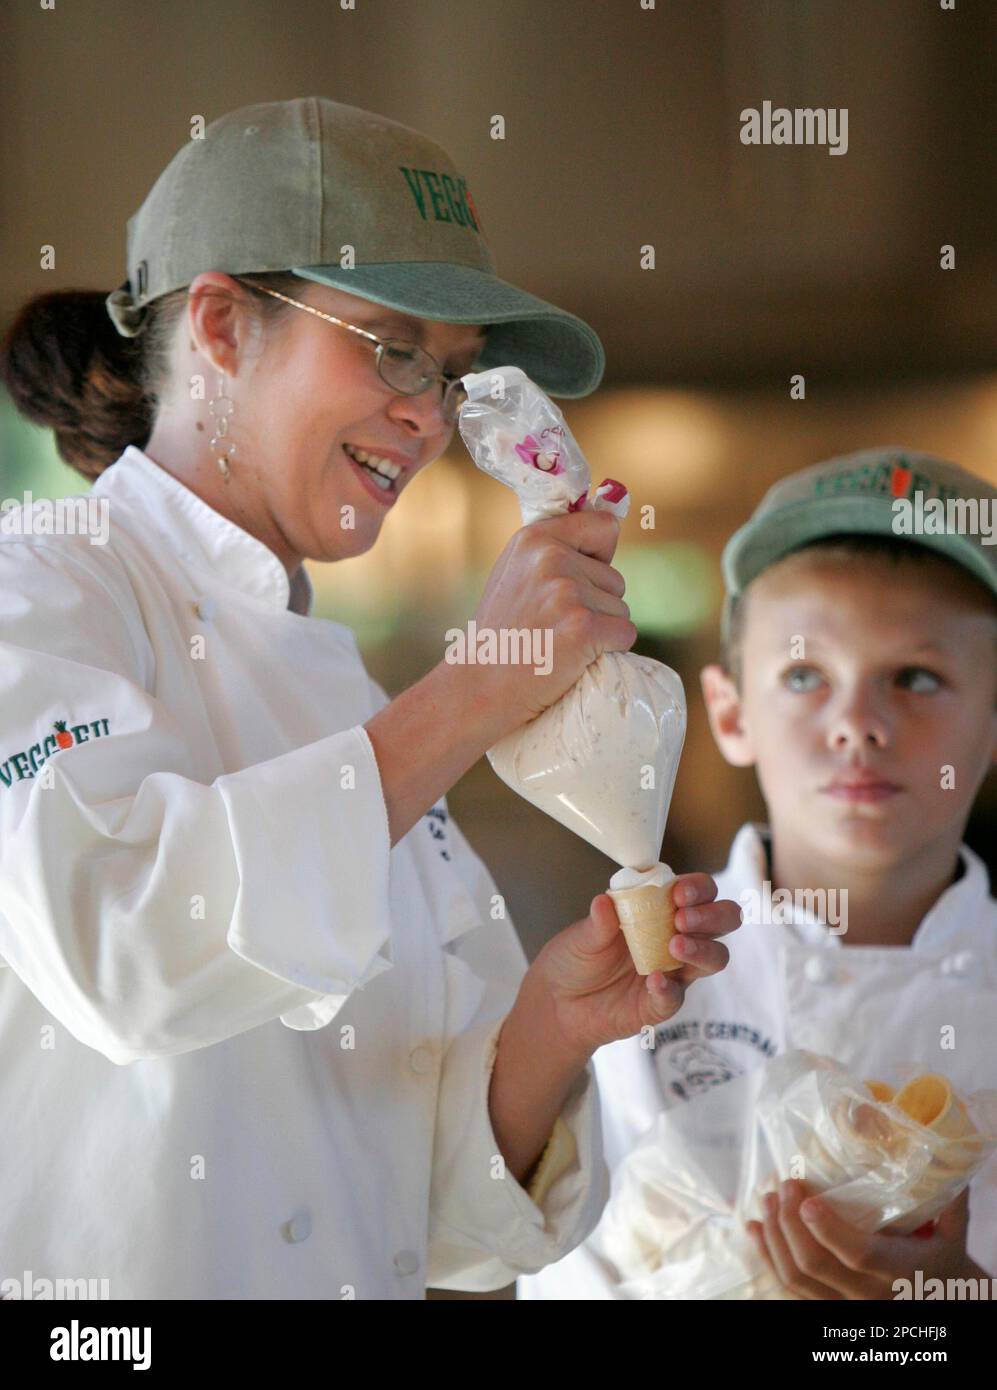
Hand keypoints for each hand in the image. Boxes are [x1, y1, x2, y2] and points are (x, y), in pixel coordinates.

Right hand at [465, 509, 636, 737]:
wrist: (479, 687)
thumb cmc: (502, 634)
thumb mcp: (514, 572)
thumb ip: (552, 550)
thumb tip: (610, 528)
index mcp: (534, 538)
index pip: (605, 527)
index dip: (601, 557)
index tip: (581, 579)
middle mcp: (551, 558)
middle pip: (616, 579)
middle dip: (596, 604)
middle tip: (554, 626)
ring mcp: (567, 592)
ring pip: (621, 609)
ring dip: (600, 630)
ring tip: (558, 642)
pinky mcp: (583, 627)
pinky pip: (625, 634)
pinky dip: (609, 650)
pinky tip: (573, 658)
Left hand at [525, 873, 741, 1056]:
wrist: (558, 1001)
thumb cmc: (577, 958)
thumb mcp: (582, 935)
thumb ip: (597, 922)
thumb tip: (604, 901)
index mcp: (662, 910)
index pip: (699, 891)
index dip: (698, 888)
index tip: (679, 893)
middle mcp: (677, 937)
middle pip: (722, 921)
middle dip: (712, 916)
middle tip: (682, 919)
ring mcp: (674, 972)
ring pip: (715, 958)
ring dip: (702, 949)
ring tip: (675, 946)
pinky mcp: (661, 1003)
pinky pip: (677, 997)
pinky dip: (669, 989)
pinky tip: (654, 980)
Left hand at [746, 1179, 975, 1298]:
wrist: (944, 1297)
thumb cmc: (944, 1256)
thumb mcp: (953, 1230)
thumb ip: (945, 1195)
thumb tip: (934, 1144)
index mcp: (900, 1270)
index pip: (860, 1255)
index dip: (829, 1230)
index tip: (807, 1199)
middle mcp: (869, 1294)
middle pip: (815, 1265)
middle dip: (789, 1222)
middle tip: (784, 1186)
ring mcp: (845, 1304)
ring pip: (795, 1279)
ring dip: (773, 1236)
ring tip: (767, 1199)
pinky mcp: (828, 1305)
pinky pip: (790, 1288)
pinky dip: (767, 1254)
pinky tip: (754, 1228)